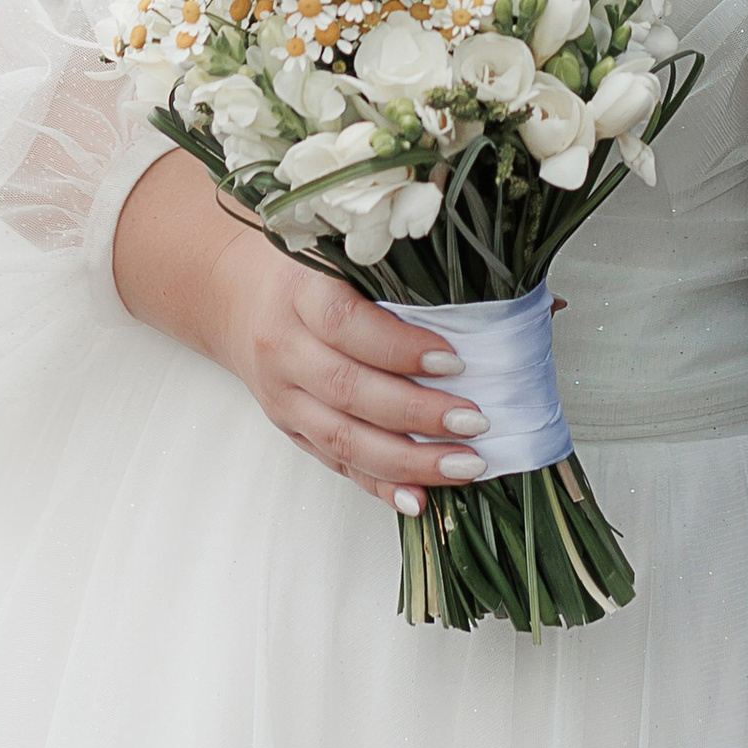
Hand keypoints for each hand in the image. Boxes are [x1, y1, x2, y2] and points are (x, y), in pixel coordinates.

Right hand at [111, 145, 484, 510]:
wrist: (233, 294)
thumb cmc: (308, 264)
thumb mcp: (343, 248)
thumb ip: (410, 268)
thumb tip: (513, 294)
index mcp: (299, 291)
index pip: (346, 324)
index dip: (399, 347)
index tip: (454, 358)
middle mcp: (284, 348)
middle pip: (349, 390)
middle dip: (417, 412)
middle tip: (476, 419)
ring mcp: (283, 396)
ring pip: (343, 439)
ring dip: (408, 460)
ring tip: (465, 465)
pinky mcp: (289, 429)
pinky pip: (336, 464)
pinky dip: (378, 485)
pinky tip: (418, 500)